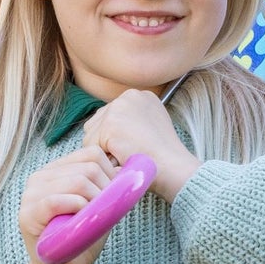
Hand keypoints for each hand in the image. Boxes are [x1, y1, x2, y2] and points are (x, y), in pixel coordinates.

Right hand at [16, 144, 115, 263]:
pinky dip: (77, 209)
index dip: (111, 173)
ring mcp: (30, 194)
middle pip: (88, 167)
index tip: (112, 196)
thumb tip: (129, 169)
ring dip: (95, 202)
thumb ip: (106, 186)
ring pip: (77, 181)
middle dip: (106, 189)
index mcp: (55, 171)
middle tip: (105, 212)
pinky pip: (57, 200)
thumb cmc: (79, 241)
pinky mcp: (27, 214)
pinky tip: (79, 223)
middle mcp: (39, 177)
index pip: (91, 153)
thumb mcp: (97, 208)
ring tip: (92, 220)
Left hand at [82, 89, 200, 202]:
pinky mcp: (111, 124)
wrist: (173, 168)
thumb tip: (108, 130)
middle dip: (106, 143)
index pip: (108, 116)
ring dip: (104, 151)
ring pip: (92, 135)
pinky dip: (103, 158)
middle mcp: (128, 96)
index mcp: (138, 95)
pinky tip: (123, 158)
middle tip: (128, 153)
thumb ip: (130, 122)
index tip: (131, 147)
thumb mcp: (150, 128)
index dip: (114, 137)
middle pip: (96, 123)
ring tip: (127, 155)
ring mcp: (119, 108)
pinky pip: (92, 146)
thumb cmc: (162, 157)